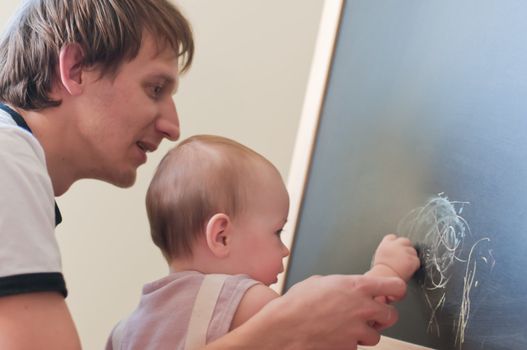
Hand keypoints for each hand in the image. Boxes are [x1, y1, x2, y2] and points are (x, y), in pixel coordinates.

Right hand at [247, 274, 405, 348]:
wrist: (285, 328)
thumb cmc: (297, 303)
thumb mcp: (320, 282)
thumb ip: (341, 285)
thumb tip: (346, 288)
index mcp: (357, 286)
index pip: (395, 286)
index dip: (396, 290)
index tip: (395, 293)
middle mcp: (362, 308)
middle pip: (392, 315)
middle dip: (382, 317)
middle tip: (371, 316)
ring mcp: (358, 330)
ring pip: (376, 336)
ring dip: (365, 333)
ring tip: (346, 328)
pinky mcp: (350, 348)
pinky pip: (356, 346)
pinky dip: (348, 343)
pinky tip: (334, 337)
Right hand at [371, 234, 419, 281]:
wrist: (384, 278)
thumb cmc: (380, 271)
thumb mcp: (380, 256)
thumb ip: (387, 250)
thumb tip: (393, 252)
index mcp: (386, 244)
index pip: (392, 237)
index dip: (395, 243)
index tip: (396, 249)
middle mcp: (396, 245)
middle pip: (405, 241)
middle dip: (406, 248)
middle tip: (403, 258)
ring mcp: (405, 251)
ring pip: (413, 251)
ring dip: (410, 257)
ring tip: (404, 266)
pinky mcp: (413, 259)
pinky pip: (416, 261)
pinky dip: (414, 266)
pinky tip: (408, 270)